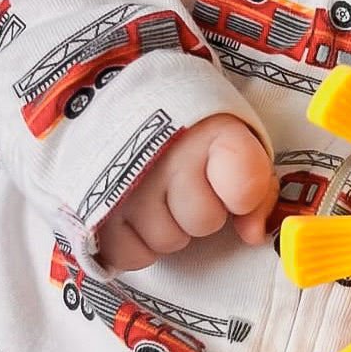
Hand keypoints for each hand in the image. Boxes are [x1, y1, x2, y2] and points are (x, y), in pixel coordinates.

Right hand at [96, 114, 276, 271]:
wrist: (113, 95)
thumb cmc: (187, 124)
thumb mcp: (231, 136)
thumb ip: (255, 184)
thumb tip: (253, 234)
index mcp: (210, 131)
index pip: (245, 189)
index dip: (242, 195)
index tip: (230, 180)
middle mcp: (167, 158)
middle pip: (204, 222)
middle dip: (201, 209)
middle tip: (187, 182)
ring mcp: (128, 186)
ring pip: (168, 242)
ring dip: (167, 225)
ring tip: (156, 190)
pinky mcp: (94, 211)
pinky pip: (132, 256)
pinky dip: (135, 242)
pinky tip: (134, 211)